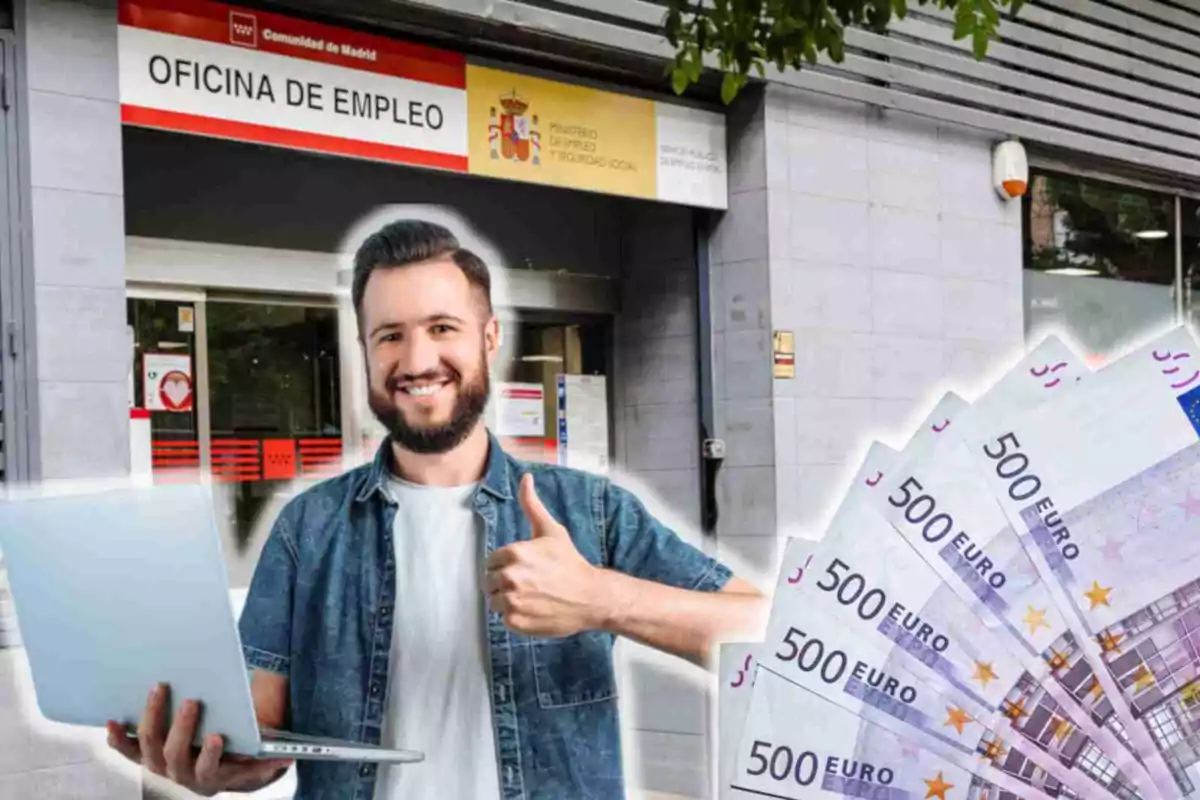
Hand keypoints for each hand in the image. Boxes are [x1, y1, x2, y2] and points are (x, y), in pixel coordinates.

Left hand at [106, 683, 291, 796]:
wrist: (210, 775)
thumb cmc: (232, 761)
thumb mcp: (250, 762)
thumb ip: (265, 759)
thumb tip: (288, 757)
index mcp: (209, 776)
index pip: (209, 769)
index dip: (211, 756)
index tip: (217, 737)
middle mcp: (180, 774)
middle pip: (175, 754)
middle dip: (184, 728)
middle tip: (193, 701)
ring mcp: (158, 766)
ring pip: (150, 746)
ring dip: (154, 718)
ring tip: (160, 690)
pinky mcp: (142, 757)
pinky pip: (125, 750)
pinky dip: (117, 737)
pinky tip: (113, 720)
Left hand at [485, 474, 606, 636]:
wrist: (591, 597)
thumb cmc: (570, 563)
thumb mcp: (551, 531)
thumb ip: (532, 505)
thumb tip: (525, 477)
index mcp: (515, 553)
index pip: (491, 561)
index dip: (506, 564)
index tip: (525, 568)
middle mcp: (510, 577)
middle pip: (489, 581)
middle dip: (504, 582)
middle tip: (529, 583)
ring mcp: (513, 601)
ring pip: (494, 601)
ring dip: (508, 600)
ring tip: (531, 597)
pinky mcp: (516, 622)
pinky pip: (504, 619)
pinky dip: (516, 617)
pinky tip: (533, 609)